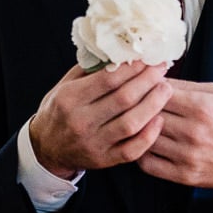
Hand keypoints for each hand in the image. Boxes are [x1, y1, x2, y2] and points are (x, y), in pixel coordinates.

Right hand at [29, 61, 172, 176]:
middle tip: (161, 69)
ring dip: (153, 104)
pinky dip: (149, 135)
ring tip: (165, 89)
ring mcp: (93, 143)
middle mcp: (81, 121)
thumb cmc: (58, 112)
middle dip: (148, 81)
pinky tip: (159, 119)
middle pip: (124, 99)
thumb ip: (89, 70)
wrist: (46, 148)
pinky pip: (132, 150)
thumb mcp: (64, 86)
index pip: (108, 79)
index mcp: (69, 98)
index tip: (148, 58)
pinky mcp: (104, 160)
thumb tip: (120, 53)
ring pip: (131, 123)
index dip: (133, 67)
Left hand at [139, 79, 212, 187]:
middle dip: (139, 106)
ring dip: (138, 129)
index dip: (147, 87)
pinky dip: (141, 152)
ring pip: (145, 138)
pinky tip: (144, 143)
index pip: (158, 92)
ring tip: (137, 122)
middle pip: (149, 114)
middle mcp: (193, 132)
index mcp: (202, 107)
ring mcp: (187, 155)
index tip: (142, 86)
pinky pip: (148, 163)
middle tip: (133, 103)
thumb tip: (155, 77)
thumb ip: (185, 86)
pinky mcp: (184, 175)